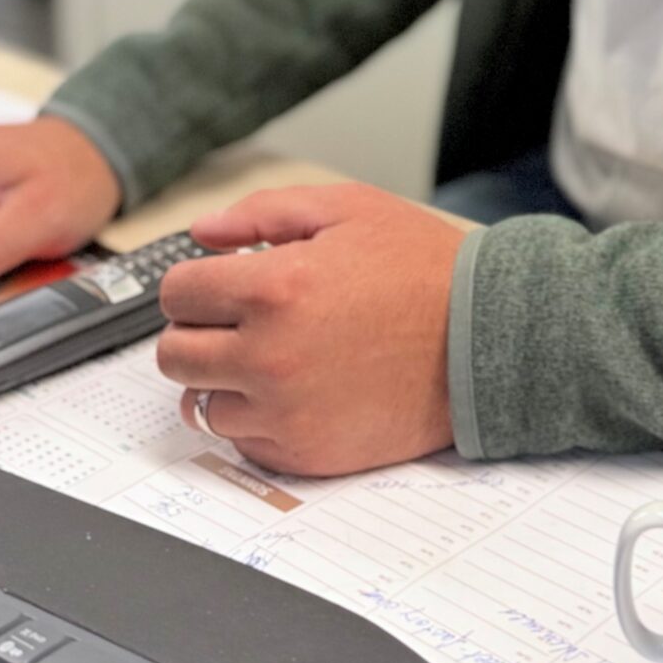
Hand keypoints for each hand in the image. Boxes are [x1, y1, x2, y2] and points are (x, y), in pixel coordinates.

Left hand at [155, 184, 464, 475]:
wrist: (487, 338)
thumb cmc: (423, 270)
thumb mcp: (349, 209)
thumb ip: (264, 212)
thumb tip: (203, 232)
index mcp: (274, 288)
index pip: (177, 294)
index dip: (196, 282)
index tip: (218, 284)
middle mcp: (269, 355)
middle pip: (175, 354)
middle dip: (198, 330)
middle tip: (236, 320)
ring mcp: (285, 412)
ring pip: (200, 404)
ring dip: (222, 379)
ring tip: (266, 356)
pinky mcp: (306, 452)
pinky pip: (242, 441)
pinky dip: (254, 417)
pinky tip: (291, 389)